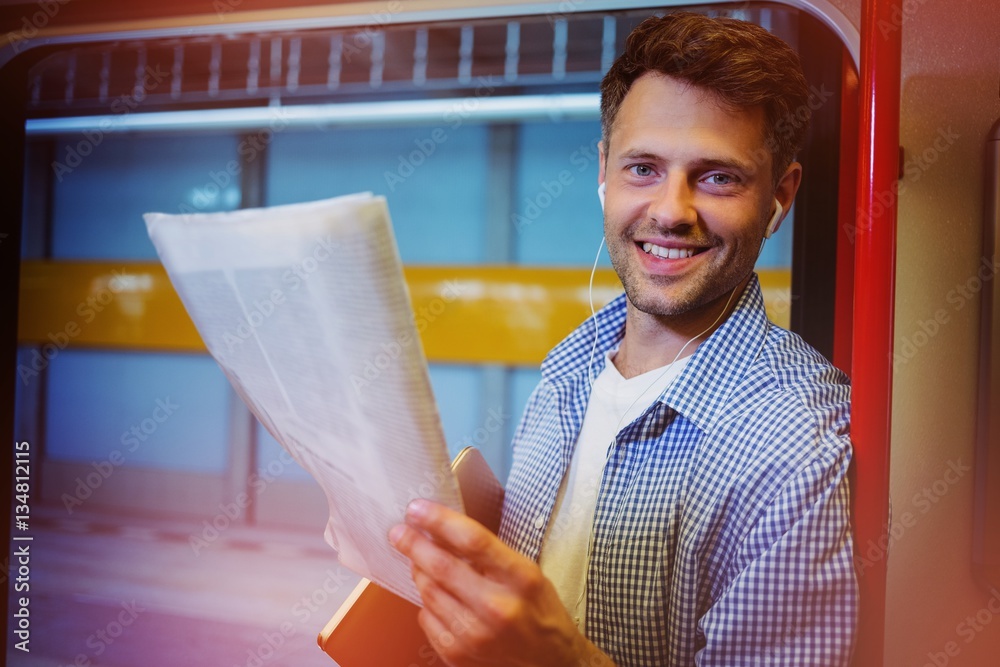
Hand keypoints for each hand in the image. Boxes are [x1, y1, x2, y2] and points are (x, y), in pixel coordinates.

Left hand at [388, 499, 613, 666]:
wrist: (549, 661)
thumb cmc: (538, 610)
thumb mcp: (527, 572)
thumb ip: (489, 554)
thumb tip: (443, 530)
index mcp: (520, 578)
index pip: (472, 540)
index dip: (439, 521)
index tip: (417, 509)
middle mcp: (497, 608)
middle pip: (442, 566)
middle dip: (414, 544)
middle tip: (399, 532)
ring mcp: (475, 635)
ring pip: (429, 591)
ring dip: (419, 571)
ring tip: (420, 561)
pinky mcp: (458, 654)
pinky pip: (426, 617)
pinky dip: (427, 602)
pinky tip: (437, 595)